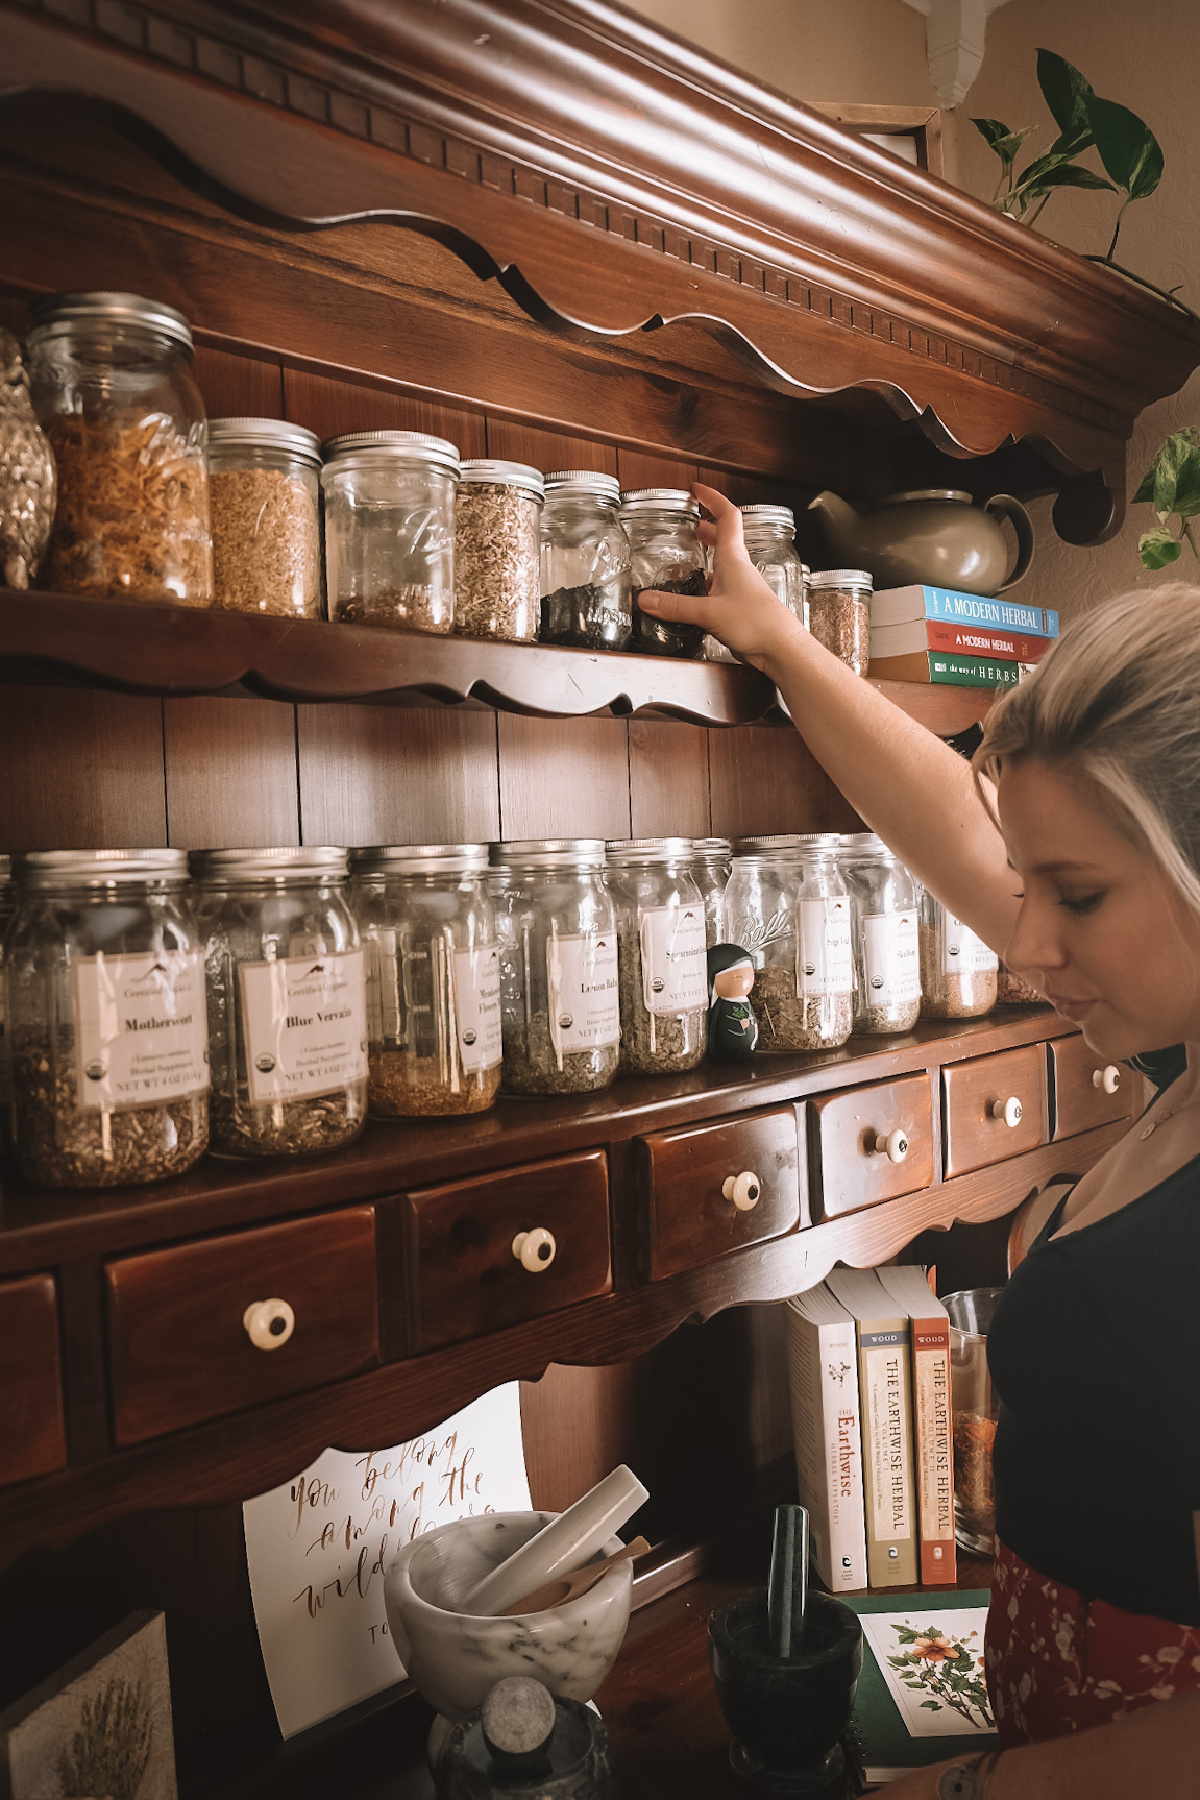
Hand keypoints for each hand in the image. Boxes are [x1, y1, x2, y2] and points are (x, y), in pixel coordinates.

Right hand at [635, 483, 807, 672]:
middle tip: (691, 521)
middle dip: (706, 525)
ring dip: (708, 553)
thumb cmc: (757, 623)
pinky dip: (708, 581)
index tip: (697, 489)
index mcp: (733, 559)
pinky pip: (722, 585)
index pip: (727, 516)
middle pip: (724, 537)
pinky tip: (698, 592)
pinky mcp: (740, 605)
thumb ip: (675, 606)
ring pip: (723, 562)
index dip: (712, 499)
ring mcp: (741, 587)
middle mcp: (739, 568)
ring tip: (691, 551)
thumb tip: (646, 599)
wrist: (781, 648)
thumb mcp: (709, 612)